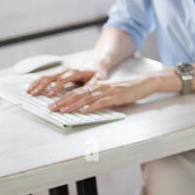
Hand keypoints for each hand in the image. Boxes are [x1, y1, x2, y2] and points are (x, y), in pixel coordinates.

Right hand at [26, 67, 105, 97]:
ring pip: (46, 75)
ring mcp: (61, 70)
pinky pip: (46, 75)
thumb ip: (92, 86)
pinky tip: (31, 87)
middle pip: (51, 77)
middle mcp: (67, 70)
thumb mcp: (98, 79)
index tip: (50, 94)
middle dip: (42, 86)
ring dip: (37, 84)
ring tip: (29, 92)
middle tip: (34, 94)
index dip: (56, 87)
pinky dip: (37, 81)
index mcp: (76, 72)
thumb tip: (87, 93)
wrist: (96, 63)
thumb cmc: (96, 73)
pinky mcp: (58, 72)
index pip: (64, 79)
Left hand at [48, 74, 163, 112]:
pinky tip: (83, 111)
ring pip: (86, 98)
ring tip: (62, 110)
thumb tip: (86, 106)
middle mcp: (99, 87)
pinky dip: (91, 107)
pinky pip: (100, 103)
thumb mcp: (111, 91)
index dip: (64, 97)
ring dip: (73, 105)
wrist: (143, 83)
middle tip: (52, 108)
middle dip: (63, 101)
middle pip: (77, 94)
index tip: (53, 103)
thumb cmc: (128, 88)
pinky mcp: (115, 97)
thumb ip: (99, 97)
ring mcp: (107, 92)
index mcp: (97, 86)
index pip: (77, 91)